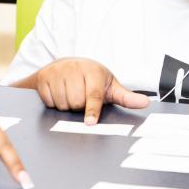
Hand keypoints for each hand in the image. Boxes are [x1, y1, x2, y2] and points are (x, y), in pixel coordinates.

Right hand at [33, 57, 149, 123]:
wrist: (65, 66)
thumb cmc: (92, 79)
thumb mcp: (110, 86)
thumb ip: (126, 97)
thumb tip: (145, 103)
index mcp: (94, 72)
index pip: (94, 95)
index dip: (92, 110)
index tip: (90, 123)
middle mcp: (75, 68)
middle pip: (76, 103)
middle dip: (79, 107)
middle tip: (81, 97)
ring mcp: (57, 71)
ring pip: (62, 104)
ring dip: (66, 106)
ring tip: (70, 95)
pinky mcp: (43, 76)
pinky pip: (48, 101)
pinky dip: (53, 102)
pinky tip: (58, 93)